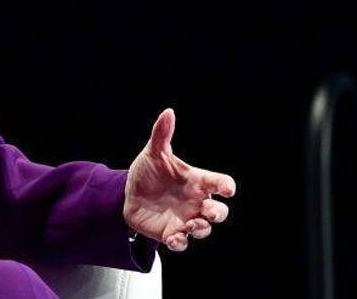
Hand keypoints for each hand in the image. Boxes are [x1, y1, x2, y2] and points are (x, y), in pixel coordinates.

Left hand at [123, 108, 235, 251]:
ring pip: (204, 229)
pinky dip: (180, 243)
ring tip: (189, 225)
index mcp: (196, 181)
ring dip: (201, 229)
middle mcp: (195, 202)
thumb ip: (162, 134)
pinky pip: (181, 243)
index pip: (219, 182)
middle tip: (208, 212)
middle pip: (219, 212)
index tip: (227, 188)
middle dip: (218, 214)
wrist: (129, 193)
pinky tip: (173, 239)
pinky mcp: (171, 234)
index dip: (226, 185)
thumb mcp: (154, 152)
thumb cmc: (149, 171)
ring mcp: (185, 219)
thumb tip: (168, 112)